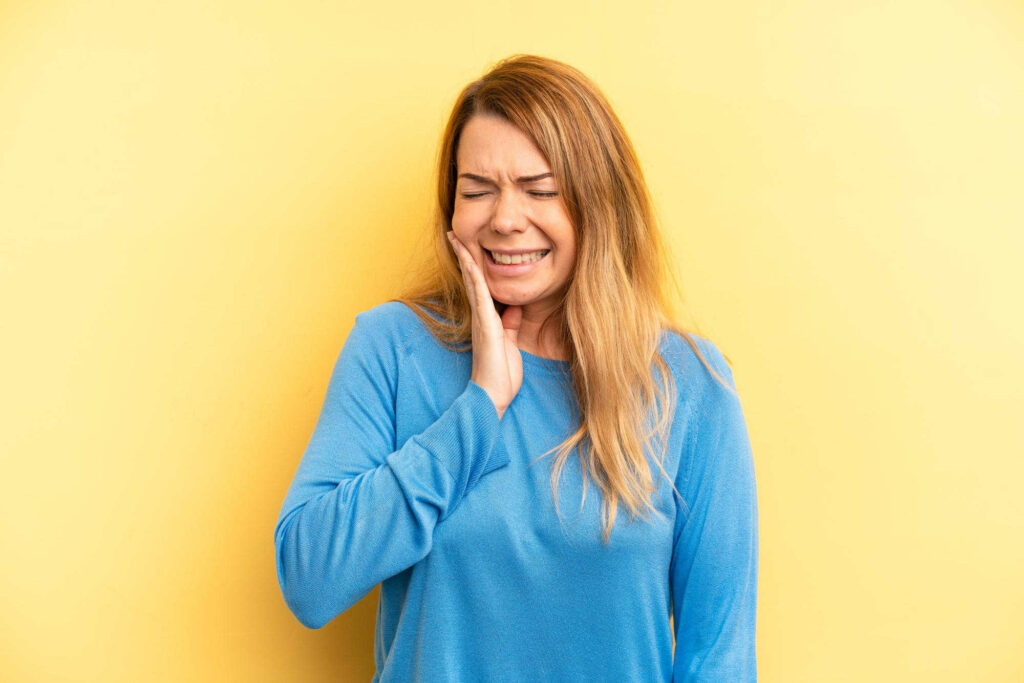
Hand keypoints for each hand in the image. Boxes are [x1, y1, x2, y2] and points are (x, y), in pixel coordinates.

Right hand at [447, 230, 522, 418]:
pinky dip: (475, 278)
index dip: (473, 265)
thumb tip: (514, 308)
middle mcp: (480, 315)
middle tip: (453, 233)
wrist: (493, 395)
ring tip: (456, 238)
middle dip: (463, 255)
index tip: (466, 246)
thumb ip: (511, 324)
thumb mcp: (510, 343)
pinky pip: (480, 296)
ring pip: (472, 282)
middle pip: (470, 279)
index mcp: (487, 318)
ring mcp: (481, 319)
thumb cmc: (501, 373)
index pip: (479, 286)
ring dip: (465, 259)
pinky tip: (472, 262)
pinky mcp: (486, 325)